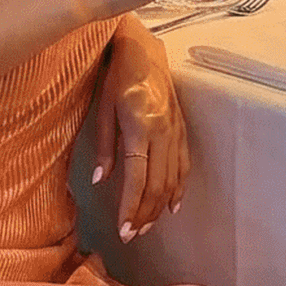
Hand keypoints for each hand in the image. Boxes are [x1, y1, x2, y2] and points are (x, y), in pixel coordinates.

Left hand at [92, 19, 188, 239]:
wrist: (143, 50)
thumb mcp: (102, 109)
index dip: (131, 207)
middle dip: (145, 214)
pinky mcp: (182, 128)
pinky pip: (184, 164)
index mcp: (140, 126)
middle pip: (157, 184)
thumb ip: (103, 146)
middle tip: (132, 235)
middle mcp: (163, 131)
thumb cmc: (116, 77)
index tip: (123, 230)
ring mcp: (176, 130)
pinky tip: (172, 205)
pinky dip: (179, 188)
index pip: (137, 178)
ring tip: (146, 226)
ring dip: (159, 206)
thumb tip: (102, 181)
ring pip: (172, 179)